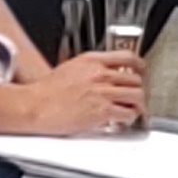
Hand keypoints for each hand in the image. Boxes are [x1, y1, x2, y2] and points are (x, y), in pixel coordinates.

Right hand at [8, 50, 145, 133]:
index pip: (127, 57)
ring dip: (137, 104)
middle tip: (135, 96)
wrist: (35, 106)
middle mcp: (100, 75)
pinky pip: (127, 113)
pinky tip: (123, 120)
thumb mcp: (70, 68)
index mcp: (92, 61)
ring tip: (133, 110)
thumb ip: (90, 69)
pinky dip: (129, 118)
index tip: (142, 71)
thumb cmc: (46, 91)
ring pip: (136, 96)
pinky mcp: (102, 111)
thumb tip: (103, 75)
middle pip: (135, 79)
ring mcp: (102, 93)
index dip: (140, 65)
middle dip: (138, 89)